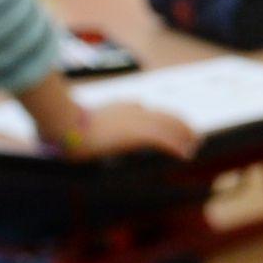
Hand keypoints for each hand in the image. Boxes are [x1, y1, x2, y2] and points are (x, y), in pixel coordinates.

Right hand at [72, 97, 200, 161]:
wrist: (69, 126)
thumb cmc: (72, 125)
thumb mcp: (88, 118)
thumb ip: (101, 118)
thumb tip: (109, 120)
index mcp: (123, 106)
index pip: (150, 110)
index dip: (165, 119)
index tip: (173, 127)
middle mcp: (134, 111)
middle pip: (166, 116)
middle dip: (181, 127)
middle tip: (193, 137)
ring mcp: (137, 121)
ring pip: (170, 126)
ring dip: (184, 137)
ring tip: (194, 147)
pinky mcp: (138, 134)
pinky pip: (164, 140)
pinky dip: (176, 147)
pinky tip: (185, 155)